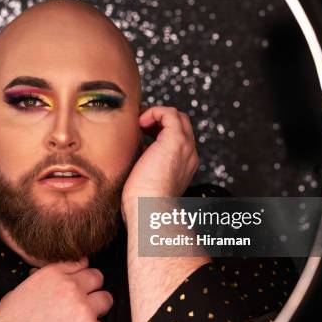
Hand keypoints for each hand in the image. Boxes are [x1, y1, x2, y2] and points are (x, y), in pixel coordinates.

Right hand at [0, 257, 112, 321]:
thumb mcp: (20, 291)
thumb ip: (42, 279)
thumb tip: (47, 275)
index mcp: (52, 274)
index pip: (80, 262)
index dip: (79, 273)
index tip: (78, 281)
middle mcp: (69, 287)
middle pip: (97, 277)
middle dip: (91, 288)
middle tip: (81, 301)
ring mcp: (82, 308)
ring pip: (106, 300)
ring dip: (96, 309)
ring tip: (79, 320)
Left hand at [121, 106, 198, 226]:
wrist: (149, 210)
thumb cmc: (141, 201)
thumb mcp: (144, 177)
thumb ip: (145, 162)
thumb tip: (132, 151)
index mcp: (183, 164)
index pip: (178, 137)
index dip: (160, 129)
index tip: (141, 131)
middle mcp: (188, 154)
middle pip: (181, 123)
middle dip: (160, 119)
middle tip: (140, 124)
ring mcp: (185, 147)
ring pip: (177, 116)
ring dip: (156, 114)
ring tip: (140, 123)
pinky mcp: (175, 141)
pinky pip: (169, 113)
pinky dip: (154, 112)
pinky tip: (141, 123)